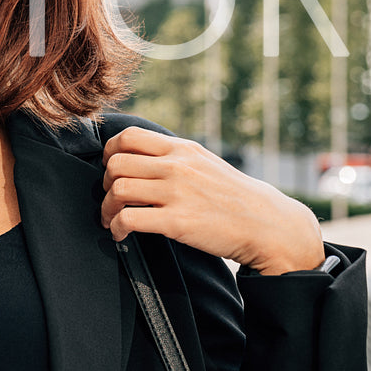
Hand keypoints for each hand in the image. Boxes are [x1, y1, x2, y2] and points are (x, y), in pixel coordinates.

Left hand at [100, 126, 324, 275]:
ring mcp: (177, 193)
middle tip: (111, 199)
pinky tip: (121, 234)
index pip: (128, 137)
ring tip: (112, 220)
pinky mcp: (178, 222)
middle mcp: (176, 166)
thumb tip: (140, 158)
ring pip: (117, 190)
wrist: (266, 224)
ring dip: (106, 208)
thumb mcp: (204, 162)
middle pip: (116, 163)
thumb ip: (174, 156)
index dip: (110, 153)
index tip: (111, 170)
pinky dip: (117, 228)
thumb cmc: (233, 196)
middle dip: (104, 183)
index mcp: (181, 148)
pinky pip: (130, 219)